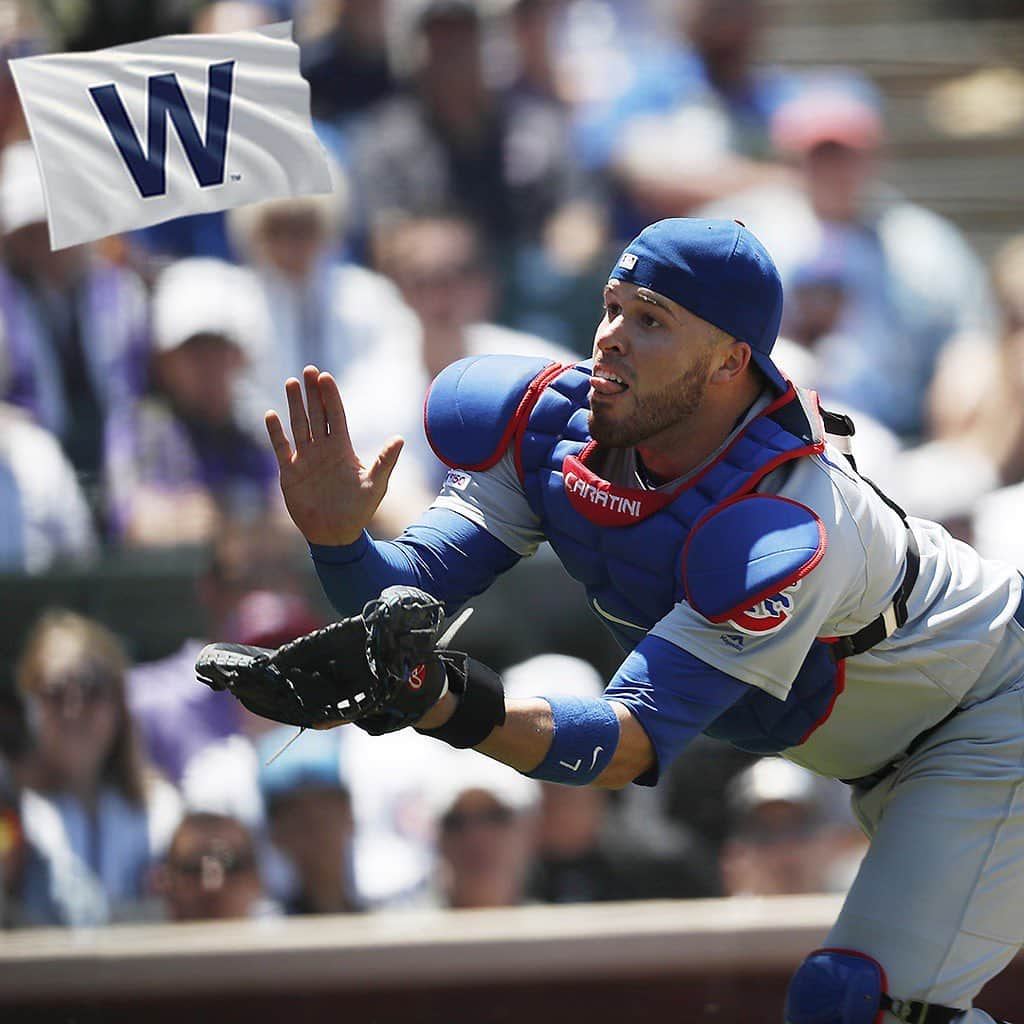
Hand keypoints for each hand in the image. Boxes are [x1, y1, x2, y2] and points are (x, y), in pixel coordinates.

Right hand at [265, 365, 402, 545]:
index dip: (331, 397)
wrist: (336, 534)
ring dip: (294, 405)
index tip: (325, 377)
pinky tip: (271, 414)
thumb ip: (385, 461)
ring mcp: (305, 459)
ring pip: (298, 425)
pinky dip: (276, 433)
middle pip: (316, 414)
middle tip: (308, 369)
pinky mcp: (290, 472)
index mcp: (342, 448)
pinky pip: (282, 448)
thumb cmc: (359, 510)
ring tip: (291, 382)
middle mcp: (323, 449)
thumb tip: (399, 438)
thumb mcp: (375, 484)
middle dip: (312, 393)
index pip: (336, 416)